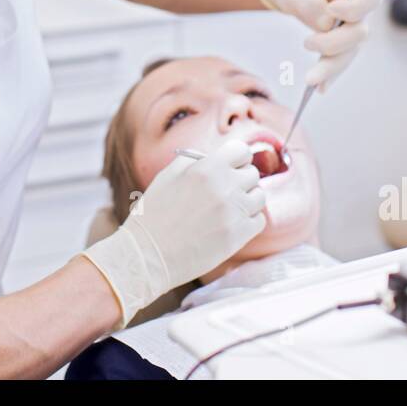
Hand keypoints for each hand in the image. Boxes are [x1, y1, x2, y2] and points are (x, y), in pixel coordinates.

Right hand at [81, 138, 265, 327]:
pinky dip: (250, 221)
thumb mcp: (167, 176)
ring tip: (229, 209)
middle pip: (253, 174)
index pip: (242, 150)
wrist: (146, 255)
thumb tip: (215, 157)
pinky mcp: (238, 236)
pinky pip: (259, 220)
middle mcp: (224, 187)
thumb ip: (194, 161)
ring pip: (260, 196)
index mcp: (206, 168)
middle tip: (227, 191)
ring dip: (248, 200)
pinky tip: (232, 224)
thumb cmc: (153, 215)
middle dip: (241, 180)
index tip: (232, 167)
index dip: (237, 159)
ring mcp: (233, 213)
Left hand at [251, 0, 383, 91]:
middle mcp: (359, 11)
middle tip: (306, 43)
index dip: (356, 7)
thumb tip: (326, 25)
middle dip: (335, 43)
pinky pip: (338, 62)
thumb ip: (311, 2)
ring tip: (310, 80)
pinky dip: (329, 76)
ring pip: (349, 53)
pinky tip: (319, 88)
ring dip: (331, 68)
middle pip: (359, 32)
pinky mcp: (340, 46)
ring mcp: (351, 30)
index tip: (332, 8)